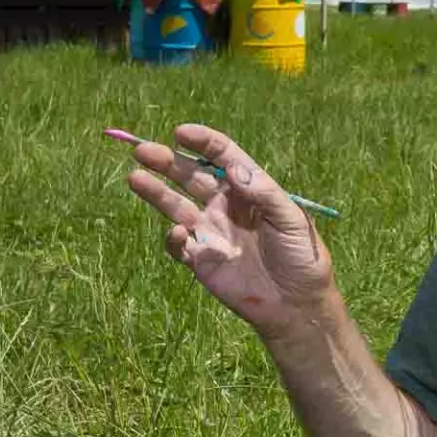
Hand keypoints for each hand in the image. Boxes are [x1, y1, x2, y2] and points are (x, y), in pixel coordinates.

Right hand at [123, 124, 337, 335]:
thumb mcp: (291, 219)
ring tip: (134, 177)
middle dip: (167, 161)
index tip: (180, 132)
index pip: (222, 157)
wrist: (296, 304)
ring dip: (156, 192)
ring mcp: (211, 231)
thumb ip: (263, 192)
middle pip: (191, 176)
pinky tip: (179, 233)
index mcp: (249, 189)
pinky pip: (178, 245)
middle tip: (142, 150)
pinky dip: (173, 237)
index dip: (202, 142)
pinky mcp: (201, 259)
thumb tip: (233, 166)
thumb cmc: (302, 257)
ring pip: (176, 205)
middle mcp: (226, 205)